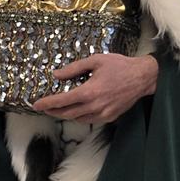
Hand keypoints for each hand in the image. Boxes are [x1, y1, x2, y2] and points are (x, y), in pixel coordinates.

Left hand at [32, 53, 157, 123]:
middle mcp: (94, 106)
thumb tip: (57, 74)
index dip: (47, 104)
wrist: (143, 77)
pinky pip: (90, 120)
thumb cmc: (120, 66)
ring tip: (58, 110)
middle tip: (44, 108)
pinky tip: (77, 111)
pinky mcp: (110, 117)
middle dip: (53, 111)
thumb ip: (74, 68)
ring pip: (78, 119)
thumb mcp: (96, 61)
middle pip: (67, 113)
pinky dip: (80, 117)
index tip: (36, 105)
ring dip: (66, 115)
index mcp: (89, 92)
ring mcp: (103, 113)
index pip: (62, 101)